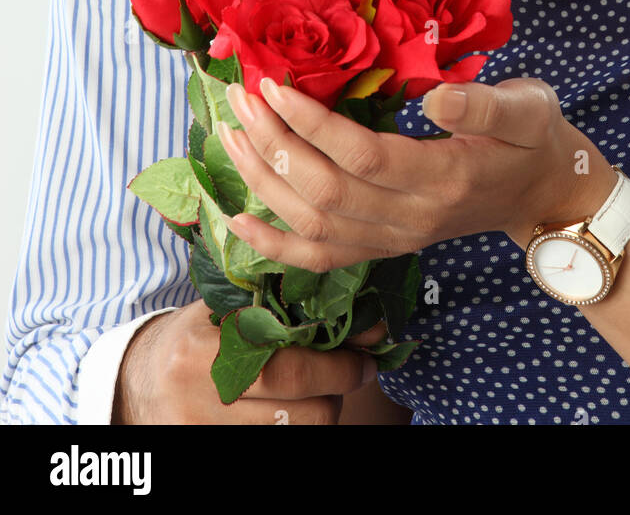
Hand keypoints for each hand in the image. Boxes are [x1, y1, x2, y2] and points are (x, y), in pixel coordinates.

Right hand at [112, 299, 386, 424]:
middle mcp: (202, 394)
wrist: (137, 382)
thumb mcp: (220, 309)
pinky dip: (296, 427)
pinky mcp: (209, 452)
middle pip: (298, 406)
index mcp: (204, 347)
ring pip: (294, 431)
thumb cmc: (190, 337)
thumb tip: (346, 304)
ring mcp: (203, 430)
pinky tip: (297, 409)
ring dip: (322, 410)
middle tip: (359, 369)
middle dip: (339, 386)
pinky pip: (274, 446)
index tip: (368, 353)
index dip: (338, 361)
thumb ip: (272, 302)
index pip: (288, 363)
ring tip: (323, 388)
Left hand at [215, 76, 617, 268]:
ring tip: (229, 133)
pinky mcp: (383, 247)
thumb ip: (483, 107)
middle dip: (273, 143)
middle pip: (325, 191)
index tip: (273, 83)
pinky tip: (236, 216)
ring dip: (262, 180)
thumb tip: (434, 97)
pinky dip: (272, 243)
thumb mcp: (527, 108)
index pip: (361, 156)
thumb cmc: (534, 137)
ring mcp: (395, 239)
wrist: (545, 192)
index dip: (311, 123)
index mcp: (444, 178)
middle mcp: (412, 219)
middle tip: (238, 97)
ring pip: (313, 225)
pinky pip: (318, 258)